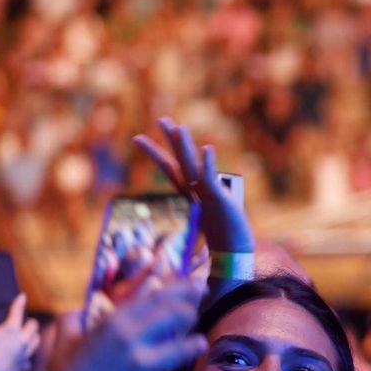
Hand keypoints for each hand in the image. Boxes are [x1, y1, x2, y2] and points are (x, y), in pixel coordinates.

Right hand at [34, 274, 206, 370]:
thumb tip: (91, 304)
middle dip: (190, 312)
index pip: (157, 296)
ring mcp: (140, 366)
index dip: (181, 288)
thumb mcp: (64, 333)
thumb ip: (81, 314)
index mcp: (114, 321)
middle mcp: (131, 339)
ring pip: (183, 350)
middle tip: (191, 314)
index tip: (195, 284)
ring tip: (198, 343)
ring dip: (193, 346)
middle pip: (177, 315)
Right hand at [134, 117, 253, 253]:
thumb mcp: (216, 211)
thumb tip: (208, 195)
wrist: (232, 251)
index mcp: (190, 193)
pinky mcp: (217, 198)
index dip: (156, 152)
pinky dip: (208, 162)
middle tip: (161, 119)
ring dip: (184, 146)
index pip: (170, 168)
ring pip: (190, 165)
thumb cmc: (224, 235)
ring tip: (179, 126)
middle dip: (170, 140)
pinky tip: (207, 147)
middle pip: (177, 161)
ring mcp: (204, 193)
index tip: (138, 138)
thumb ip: (212, 199)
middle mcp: (194, 191)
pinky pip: (211, 177)